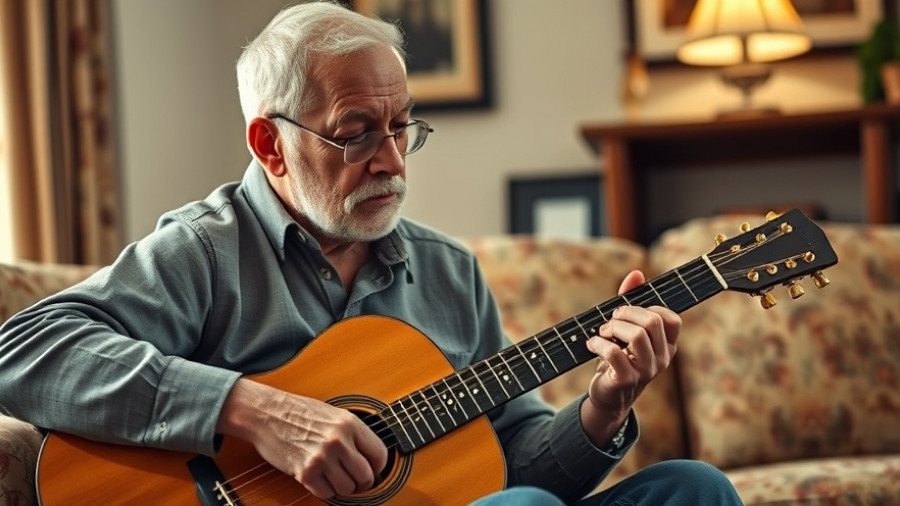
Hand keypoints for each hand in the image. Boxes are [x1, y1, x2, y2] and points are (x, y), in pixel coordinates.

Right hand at [217, 379, 387, 499]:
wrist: (266, 413)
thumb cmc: (299, 412)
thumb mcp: (334, 414)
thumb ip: (354, 434)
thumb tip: (372, 457)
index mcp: (349, 423)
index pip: (380, 454)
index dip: (378, 467)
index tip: (373, 469)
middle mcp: (338, 441)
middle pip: (366, 476)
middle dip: (363, 482)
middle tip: (355, 480)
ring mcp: (321, 457)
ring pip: (347, 488)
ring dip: (343, 487)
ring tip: (335, 476)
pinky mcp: (305, 472)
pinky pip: (326, 493)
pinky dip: (325, 490)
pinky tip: (320, 478)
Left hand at [581, 270, 681, 442]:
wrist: (608, 396)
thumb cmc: (618, 358)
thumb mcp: (626, 329)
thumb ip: (631, 301)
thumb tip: (637, 273)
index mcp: (667, 346)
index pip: (671, 319)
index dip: (648, 308)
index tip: (627, 312)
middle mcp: (662, 359)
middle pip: (652, 322)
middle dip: (625, 313)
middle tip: (610, 321)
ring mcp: (647, 371)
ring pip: (637, 335)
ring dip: (612, 327)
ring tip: (602, 332)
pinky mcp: (627, 380)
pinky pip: (614, 353)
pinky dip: (598, 343)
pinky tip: (592, 345)